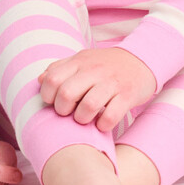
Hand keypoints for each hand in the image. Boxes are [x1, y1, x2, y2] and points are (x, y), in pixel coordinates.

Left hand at [39, 48, 156, 132]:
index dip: (48, 96)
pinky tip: (103, 122)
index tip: (55, 101)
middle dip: (63, 110)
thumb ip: (61, 67)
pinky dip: (103, 125)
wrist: (143, 60)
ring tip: (86, 118)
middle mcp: (95, 70)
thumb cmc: (107, 65)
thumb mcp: (83, 59)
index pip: (52, 79)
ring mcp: (112, 83)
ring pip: (88, 106)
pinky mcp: (127, 95)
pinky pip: (110, 116)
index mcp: (80, 62)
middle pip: (67, 94)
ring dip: (82, 119)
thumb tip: (40, 80)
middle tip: (70, 112)